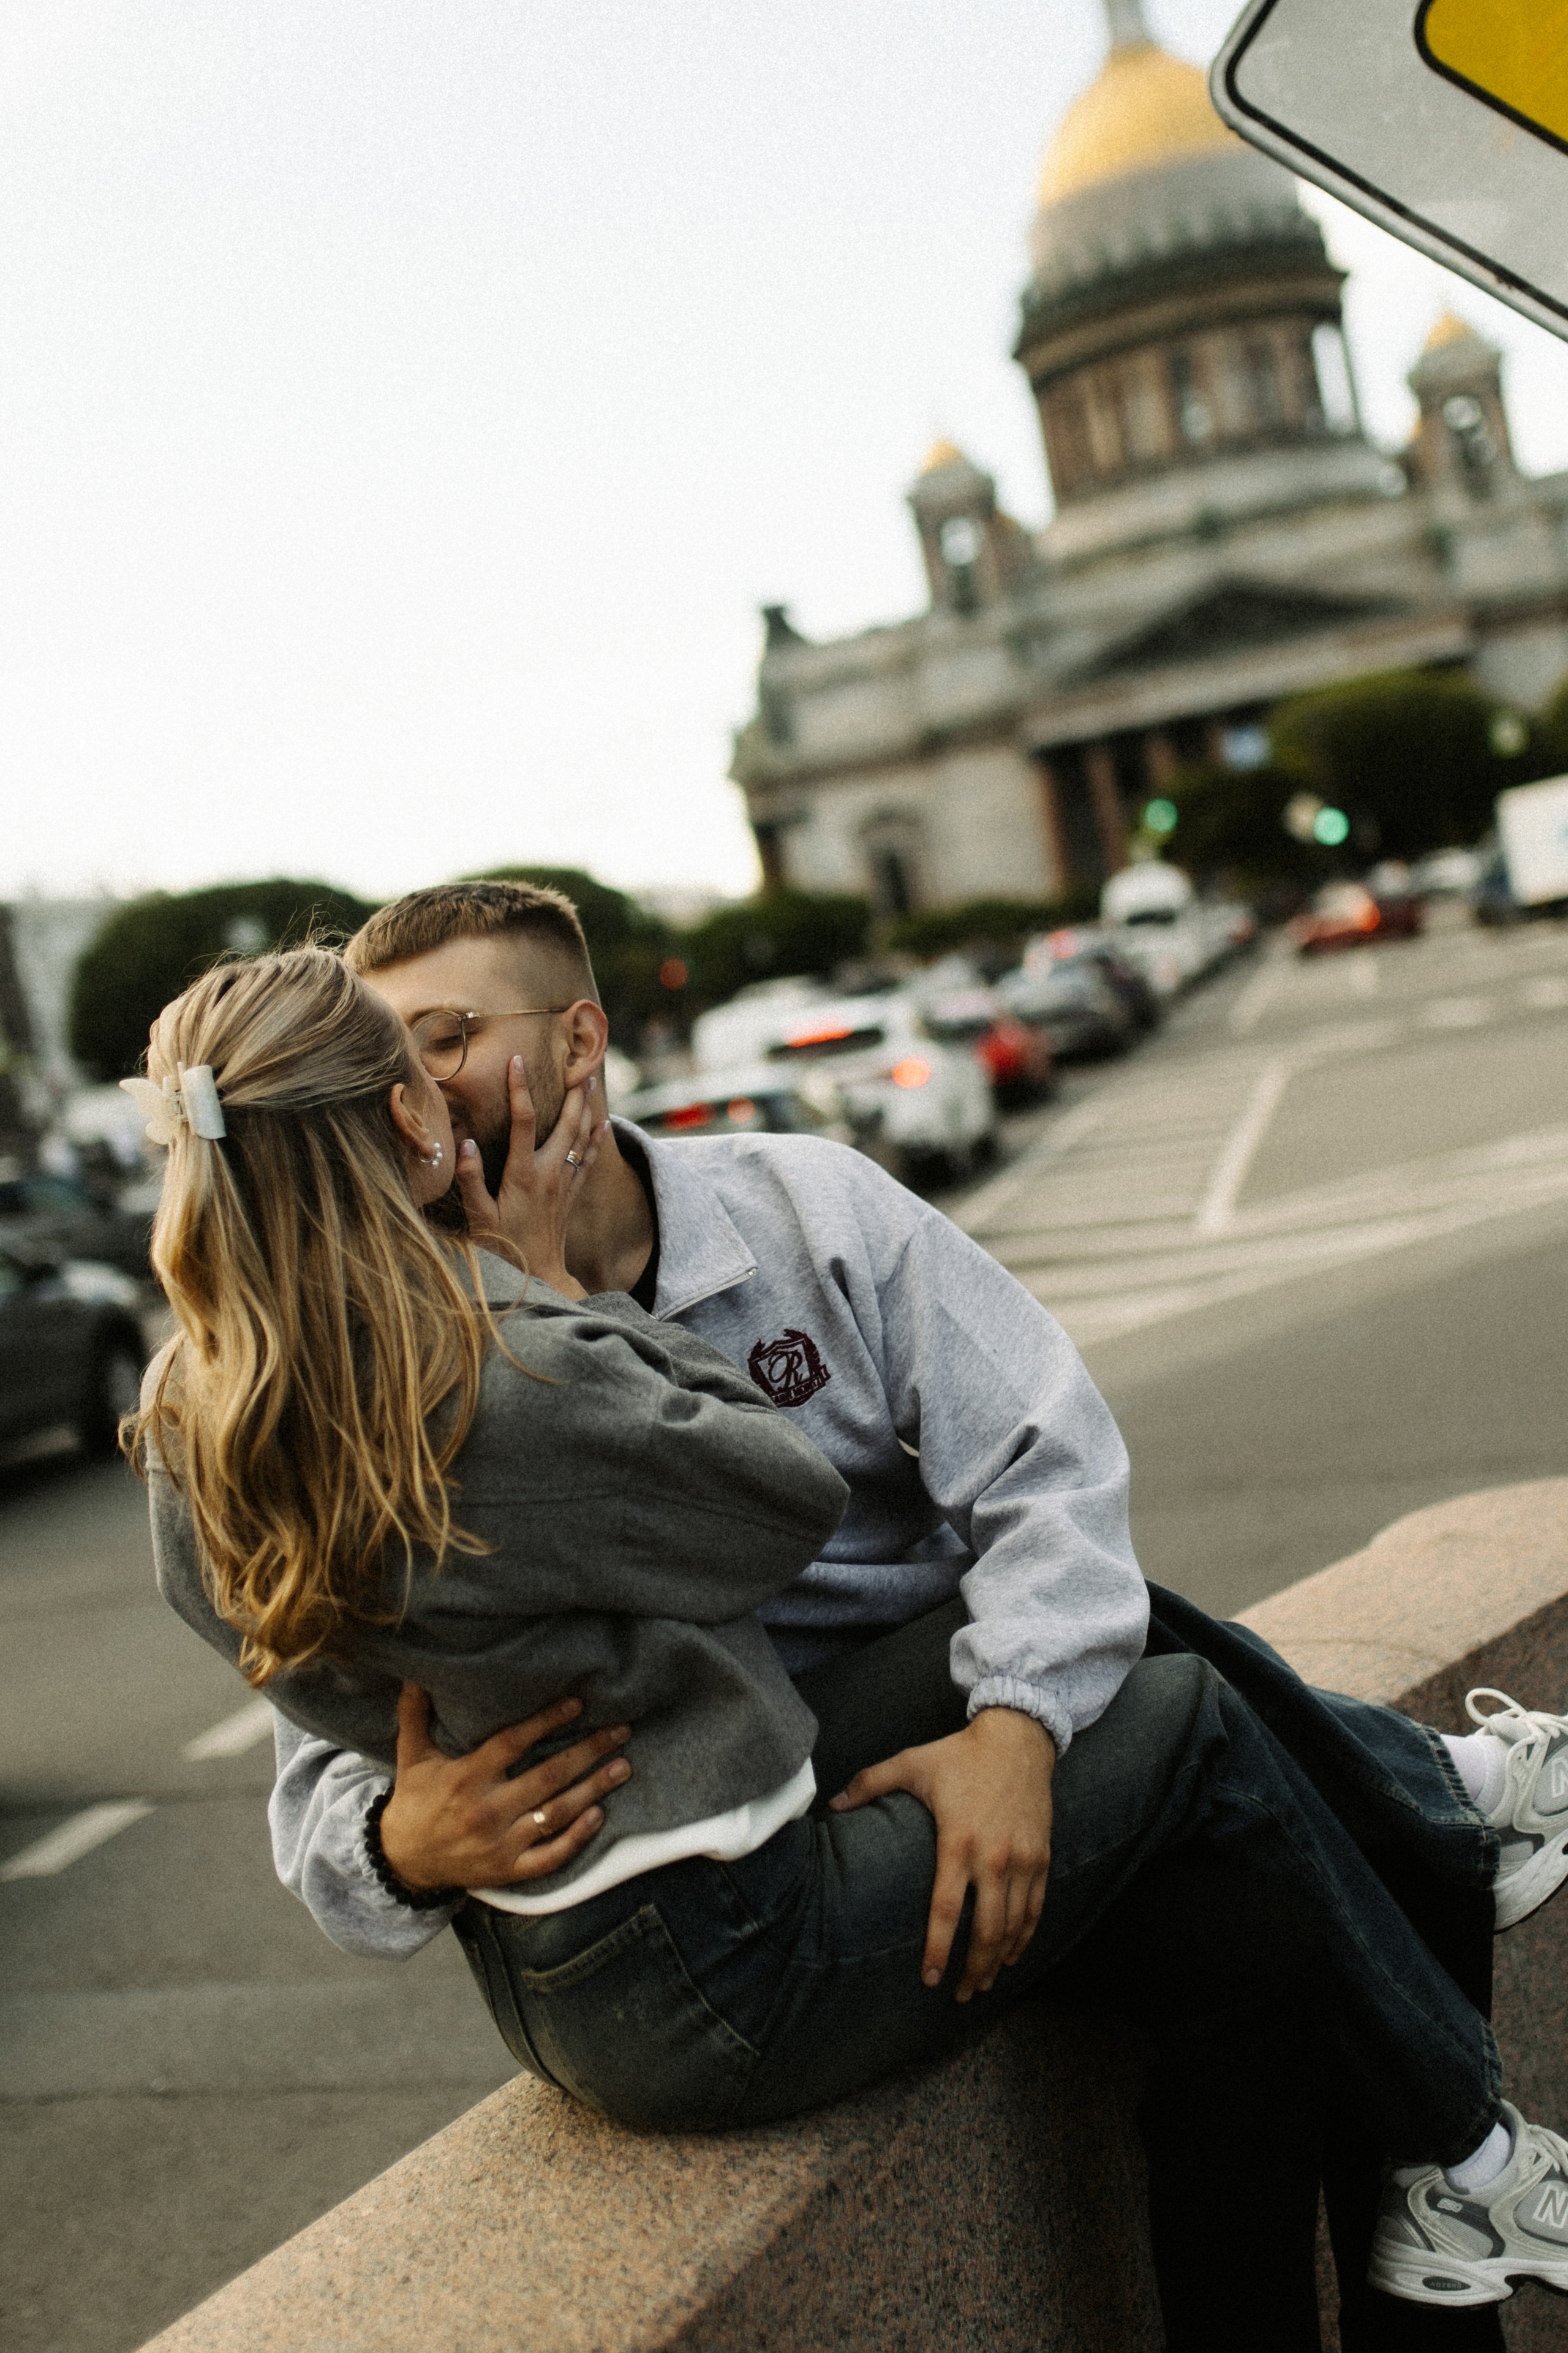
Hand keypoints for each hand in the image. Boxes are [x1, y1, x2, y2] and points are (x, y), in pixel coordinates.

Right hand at [379, 1686, 631, 1891]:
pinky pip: (550, 1856)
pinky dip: (576, 1838)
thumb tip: (414, 1674)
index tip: (578, 1703)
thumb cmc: (414, 1803)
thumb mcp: (412, 1757)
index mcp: (468, 1777)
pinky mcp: (509, 1870)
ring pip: (557, 1814)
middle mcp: (488, 1810)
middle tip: (620, 1732)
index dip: (547, 1721)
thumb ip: (415, 1714)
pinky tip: (599, 1816)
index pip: (514, 1743)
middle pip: (548, 1777)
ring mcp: (502, 1843)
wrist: (402, 1862)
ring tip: (622, 1767)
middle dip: (588, 1752)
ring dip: (594, 1789)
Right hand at [453, 1057, 605, 1300]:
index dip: (519, 1089)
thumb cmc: (503, 1247)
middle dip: (570, 1092)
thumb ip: (470, 1180)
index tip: (517, 1062)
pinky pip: (587, 1160)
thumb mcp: (479, 1217)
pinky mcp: (571, 1195)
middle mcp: (549, 1173)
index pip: (523, 1121)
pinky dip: (596, 1140)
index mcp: (523, 1174)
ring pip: (580, 1138)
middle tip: (575, 1064)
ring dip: (586, 1108)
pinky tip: (602, 1124)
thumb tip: (465, 1143)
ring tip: (589, 1081)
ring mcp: (564, 1183)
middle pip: (565, 1123)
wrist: (539, 1276)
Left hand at [830, 1707, 1053, 2001]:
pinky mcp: (1041, 1856)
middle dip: (973, 1969)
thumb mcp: (911, 1763)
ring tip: (983, 1984)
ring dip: (999, 1960)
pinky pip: (1036, 1908)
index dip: (938, 1949)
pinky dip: (1025, 1937)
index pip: (946, 1910)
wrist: (1018, 1738)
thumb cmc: (960, 1754)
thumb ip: (869, 1783)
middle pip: (986, 1930)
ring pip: (1013, 1926)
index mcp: (958, 1841)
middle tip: (960, 1995)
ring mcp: (1022, 1860)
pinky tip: (1012, 1955)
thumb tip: (833, 1805)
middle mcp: (993, 1857)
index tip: (930, 1979)